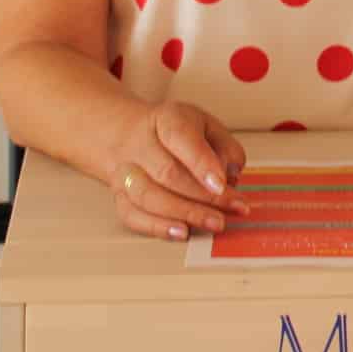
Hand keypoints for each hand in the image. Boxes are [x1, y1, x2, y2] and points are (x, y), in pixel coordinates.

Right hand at [108, 100, 250, 239]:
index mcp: (166, 119)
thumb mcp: (206, 125)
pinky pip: (132, 215)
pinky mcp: (119, 196)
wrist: (126, 133)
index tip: (222, 184)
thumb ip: (225, 146)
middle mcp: (139, 144)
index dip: (201, 163)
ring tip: (215, 223)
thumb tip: (232, 174)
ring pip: (148, 197)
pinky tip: (182, 232)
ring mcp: (124, 172)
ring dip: (185, 214)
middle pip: (167, 173)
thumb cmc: (174, 131)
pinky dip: (157, 227)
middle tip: (233, 207)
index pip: (180, 137)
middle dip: (203, 196)